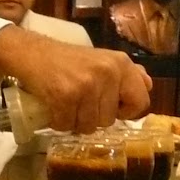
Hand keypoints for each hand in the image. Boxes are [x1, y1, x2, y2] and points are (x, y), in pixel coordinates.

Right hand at [0, 27, 151, 132]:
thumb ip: (127, 73)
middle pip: (109, 120)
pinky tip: (54, 108)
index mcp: (121, 64)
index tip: (109, 107)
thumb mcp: (102, 60)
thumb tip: (148, 85)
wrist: (32, 53)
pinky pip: (66, 125)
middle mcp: (107, 73)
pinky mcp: (65, 96)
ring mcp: (86, 85)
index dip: (125, 112)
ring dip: (74, 122)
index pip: (140, 103)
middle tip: (79, 103)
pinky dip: (57, 122)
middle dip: (93, 118)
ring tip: (66, 105)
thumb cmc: (67, 60)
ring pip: (88, 126)